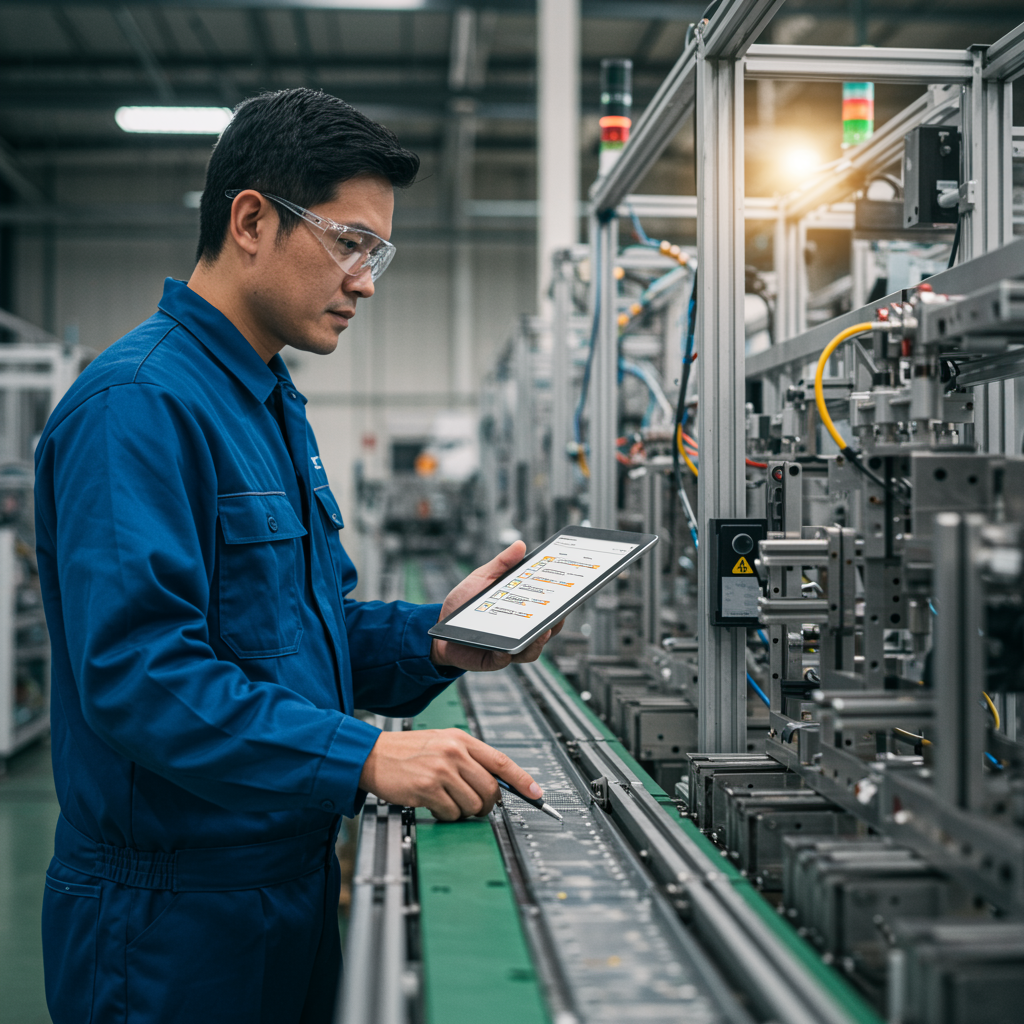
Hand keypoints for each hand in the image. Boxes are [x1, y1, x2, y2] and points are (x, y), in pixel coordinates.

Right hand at [358, 728, 541, 820]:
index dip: (522, 779)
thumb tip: (496, 784)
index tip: (536, 794)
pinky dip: (447, 815)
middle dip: (488, 804)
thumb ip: (469, 759)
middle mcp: (454, 752)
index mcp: (461, 739)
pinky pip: (452, 813)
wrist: (372, 755)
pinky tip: (434, 805)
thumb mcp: (442, 742)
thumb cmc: (407, 751)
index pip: (501, 760)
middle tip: (478, 806)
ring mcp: (441, 770)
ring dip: (465, 811)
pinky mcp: (427, 789)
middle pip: (491, 789)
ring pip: (474, 804)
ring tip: (449, 802)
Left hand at [430, 540, 564, 671]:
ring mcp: (507, 647)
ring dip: (537, 643)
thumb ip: (501, 564)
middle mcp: (518, 632)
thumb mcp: (482, 578)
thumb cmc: (463, 602)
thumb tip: (520, 545)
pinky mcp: (490, 660)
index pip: (548, 610)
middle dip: (555, 624)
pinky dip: (506, 655)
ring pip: (530, 651)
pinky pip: (503, 660)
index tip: (570, 594)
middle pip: (546, 632)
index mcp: (521, 611)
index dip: (561, 605)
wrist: (438, 626)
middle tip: (558, 614)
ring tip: (539, 632)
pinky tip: (504, 649)